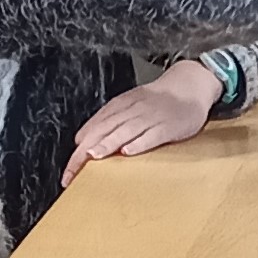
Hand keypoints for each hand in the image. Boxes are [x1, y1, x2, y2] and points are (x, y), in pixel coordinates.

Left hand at [63, 61, 220, 182]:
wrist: (190, 86)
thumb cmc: (158, 101)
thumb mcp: (129, 105)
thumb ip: (107, 121)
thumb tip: (82, 140)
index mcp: (120, 106)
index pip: (93, 128)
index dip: (78, 150)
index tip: (68, 171)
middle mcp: (132, 110)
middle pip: (105, 130)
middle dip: (86, 150)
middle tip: (73, 170)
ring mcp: (151, 117)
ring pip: (125, 130)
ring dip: (108, 143)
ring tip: (94, 156)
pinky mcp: (169, 126)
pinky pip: (152, 135)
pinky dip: (140, 142)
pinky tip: (128, 152)